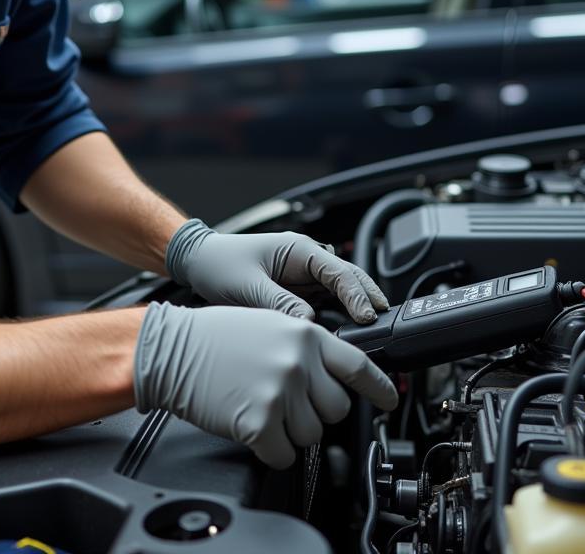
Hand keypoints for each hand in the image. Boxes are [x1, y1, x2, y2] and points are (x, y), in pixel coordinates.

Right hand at [134, 302, 397, 467]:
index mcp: (305, 334)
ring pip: (311, 435)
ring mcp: (281, 392)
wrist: (173, 349)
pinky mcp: (260, 422)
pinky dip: (270, 449)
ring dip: (289, 430)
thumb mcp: (271, 323)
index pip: (358, 365)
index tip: (390, 400)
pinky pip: (284, 455)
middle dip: (316, 411)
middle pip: (337, 409)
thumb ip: (307, 346)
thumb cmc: (216, 336)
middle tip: (286, 399)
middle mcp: (298, 362)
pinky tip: (250, 424)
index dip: (379, 387)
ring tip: (260, 404)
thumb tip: (336, 375)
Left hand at [166, 219, 389, 322]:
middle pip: (349, 278)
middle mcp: (307, 260)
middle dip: (368, 298)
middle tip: (385, 323)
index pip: (338, 271)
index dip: (356, 294)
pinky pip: (325, 304)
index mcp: (299, 249)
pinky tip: (346, 334)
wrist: (199, 263)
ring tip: (372, 332)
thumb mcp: (248, 285)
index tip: (366, 316)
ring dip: (356, 308)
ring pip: (340, 292)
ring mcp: (304, 277)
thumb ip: (279, 303)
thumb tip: (308, 324)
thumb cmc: (219, 265)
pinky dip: (339, 317)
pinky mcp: (298, 292)